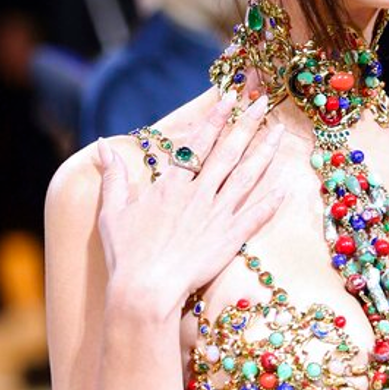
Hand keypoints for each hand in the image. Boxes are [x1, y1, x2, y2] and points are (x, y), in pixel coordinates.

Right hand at [97, 91, 285, 320]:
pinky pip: (256, 216)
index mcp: (171, 185)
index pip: (198, 143)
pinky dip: (271, 201)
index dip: (215, 118)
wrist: (146, 290)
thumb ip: (113, 176)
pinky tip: (286, 186)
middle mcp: (198, 194)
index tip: (230, 98)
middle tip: (264, 101)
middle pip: (228, 152)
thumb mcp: (112, 212)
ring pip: (246, 176)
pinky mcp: (230, 239)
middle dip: (247, 123)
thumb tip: (102, 145)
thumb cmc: (126, 255)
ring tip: (279, 130)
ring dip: (264, 152)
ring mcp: (217, 215)